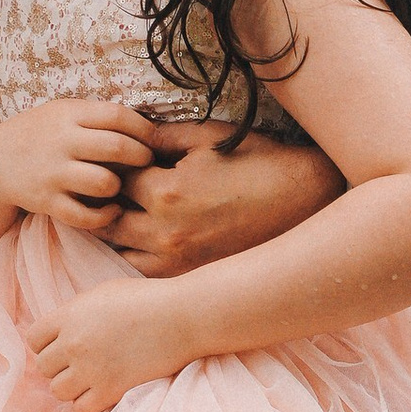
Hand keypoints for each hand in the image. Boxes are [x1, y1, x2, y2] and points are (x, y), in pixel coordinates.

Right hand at [0, 95, 159, 231]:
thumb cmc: (40, 135)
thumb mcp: (63, 112)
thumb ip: (97, 116)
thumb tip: (147, 124)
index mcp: (69, 115)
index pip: (118, 115)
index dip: (144, 128)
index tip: (154, 138)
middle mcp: (61, 142)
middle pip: (117, 147)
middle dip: (141, 156)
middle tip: (147, 162)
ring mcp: (53, 173)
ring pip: (104, 183)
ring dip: (120, 186)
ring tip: (121, 185)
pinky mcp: (47, 202)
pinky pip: (85, 216)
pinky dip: (105, 216)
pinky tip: (111, 210)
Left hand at [27, 275, 201, 411]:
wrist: (182, 316)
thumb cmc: (147, 299)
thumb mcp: (102, 293)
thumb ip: (76, 312)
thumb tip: (59, 330)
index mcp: (70, 316)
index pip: (32, 339)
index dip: (45, 343)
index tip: (61, 344)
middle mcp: (74, 344)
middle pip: (43, 367)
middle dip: (57, 365)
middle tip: (78, 361)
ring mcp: (92, 369)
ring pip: (58, 390)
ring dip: (70, 385)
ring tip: (88, 377)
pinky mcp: (111, 389)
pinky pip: (81, 407)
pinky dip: (87, 401)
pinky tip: (100, 389)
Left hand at [102, 120, 344, 275]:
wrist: (304, 199)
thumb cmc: (258, 161)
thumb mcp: (208, 136)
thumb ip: (161, 135)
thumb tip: (129, 137)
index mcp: (167, 192)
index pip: (113, 179)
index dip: (113, 167)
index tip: (120, 159)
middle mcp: (165, 232)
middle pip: (108, 220)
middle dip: (106, 202)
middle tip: (116, 187)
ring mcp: (177, 261)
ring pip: (119, 252)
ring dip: (117, 233)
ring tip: (130, 212)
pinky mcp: (191, 276)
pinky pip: (144, 272)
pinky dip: (137, 255)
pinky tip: (149, 236)